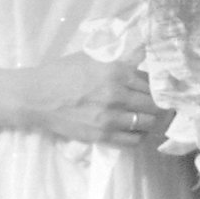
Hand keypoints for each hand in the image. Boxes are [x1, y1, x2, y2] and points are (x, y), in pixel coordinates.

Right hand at [16, 54, 166, 147]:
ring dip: (149, 121)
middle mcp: (117, 95)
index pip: (152, 83)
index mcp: (117, 71)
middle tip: (159, 106)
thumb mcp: (92, 57)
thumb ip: (119, 61)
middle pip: (154, 105)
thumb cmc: (63, 72)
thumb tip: (143, 60)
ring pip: (146, 123)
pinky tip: (134, 131)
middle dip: (158, 105)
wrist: (36, 97)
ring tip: (146, 118)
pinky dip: (138, 136)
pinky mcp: (101, 136)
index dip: (159, 88)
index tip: (162, 91)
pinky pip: (132, 140)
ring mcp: (109, 118)